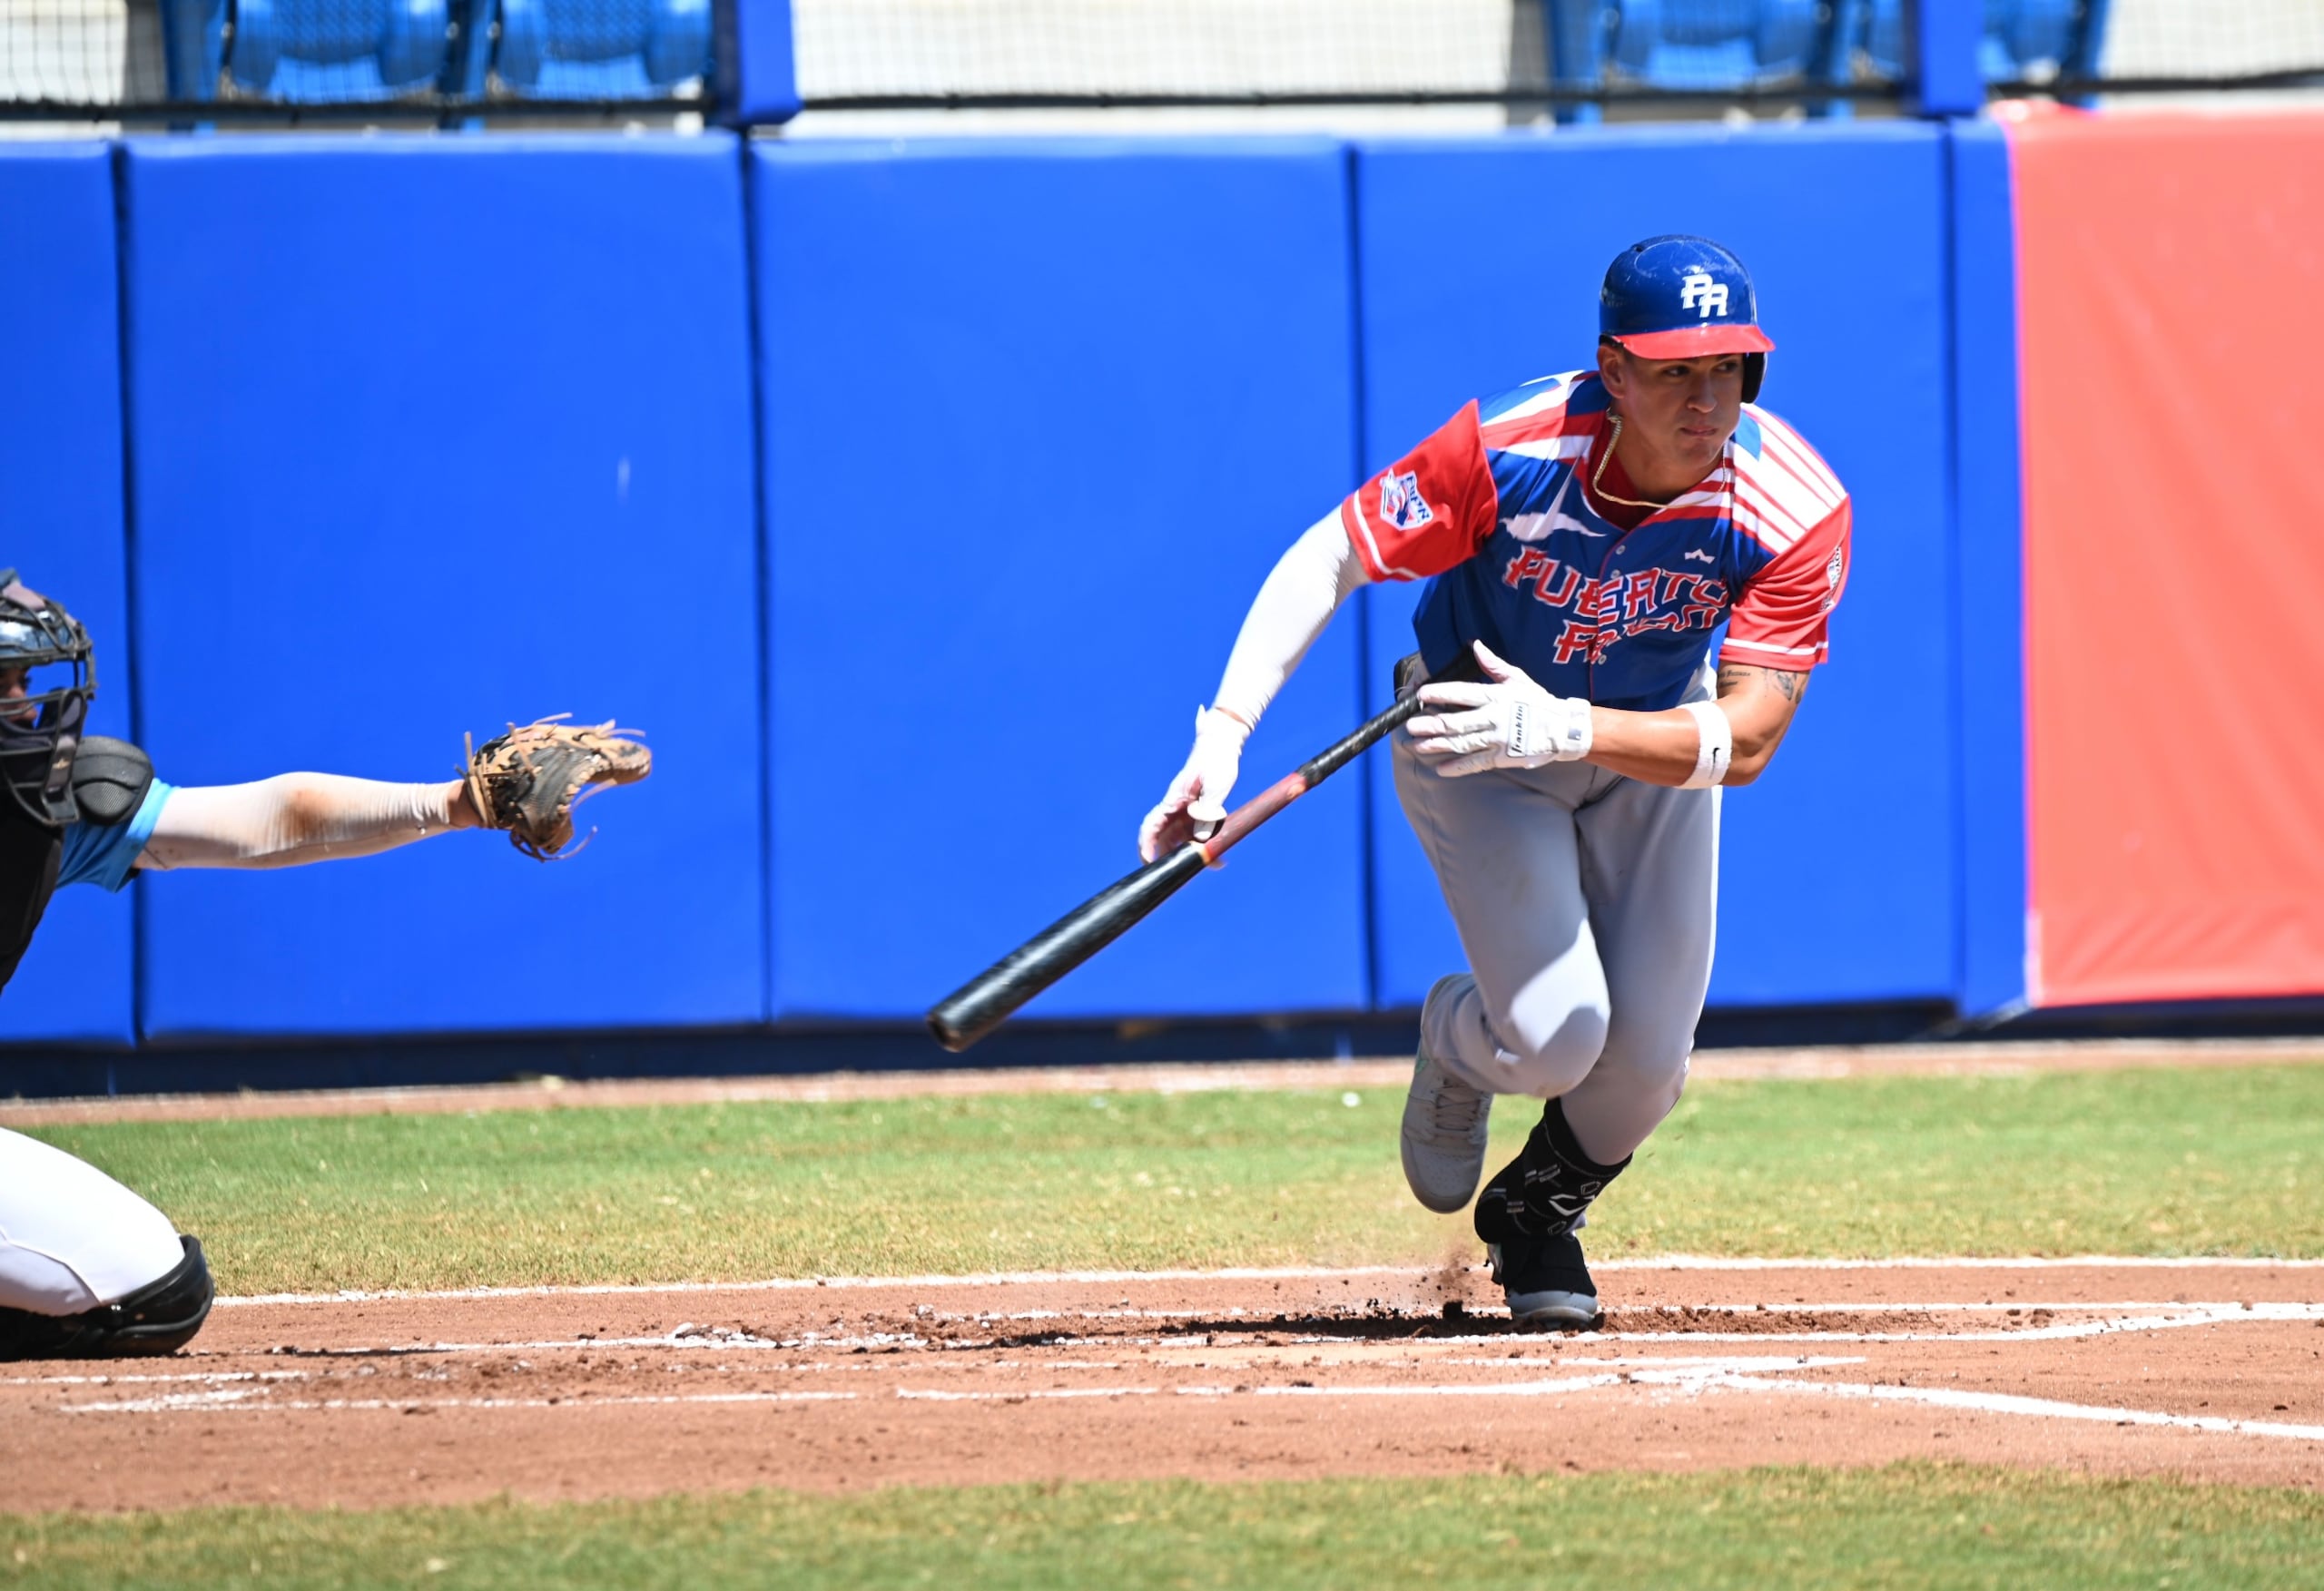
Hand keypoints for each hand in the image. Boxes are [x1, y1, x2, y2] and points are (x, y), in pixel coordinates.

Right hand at [1138, 707, 1249, 861]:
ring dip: (1190, 854)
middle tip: (1179, 874)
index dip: (1146, 844)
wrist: (1222, 745)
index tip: (1148, 861)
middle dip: (1167, 858)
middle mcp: (1176, 808)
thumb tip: (1201, 837)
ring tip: (1211, 864)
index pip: (1151, 825)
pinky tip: (1220, 857)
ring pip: (1181, 839)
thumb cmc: (1217, 761)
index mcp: (1173, 800)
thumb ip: (1209, 809)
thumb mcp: (1216, 784)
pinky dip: (1205, 847)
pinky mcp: (1198, 813)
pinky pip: (1197, 834)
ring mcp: (1186, 812)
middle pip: (1163, 838)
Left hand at [1405, 642, 1591, 777]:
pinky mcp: (1502, 757)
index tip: (1421, 694)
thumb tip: (1476, 646)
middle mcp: (1494, 718)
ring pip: (1461, 744)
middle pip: (1456, 722)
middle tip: (1409, 726)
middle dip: (1430, 725)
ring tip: (1415, 746)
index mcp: (1496, 696)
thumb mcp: (1518, 678)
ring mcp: (1497, 740)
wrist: (1563, 729)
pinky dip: (1457, 767)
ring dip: (1436, 746)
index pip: (1463, 693)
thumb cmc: (1538, 701)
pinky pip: (1476, 764)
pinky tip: (1439, 768)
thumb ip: (1494, 665)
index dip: (1441, 693)